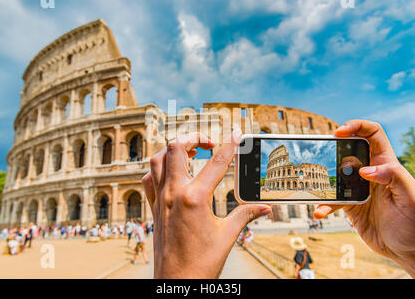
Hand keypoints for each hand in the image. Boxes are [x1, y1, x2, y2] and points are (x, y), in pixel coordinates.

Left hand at [142, 130, 271, 278]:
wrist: (177, 282)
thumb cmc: (201, 263)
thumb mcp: (228, 236)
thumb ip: (246, 215)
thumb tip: (265, 206)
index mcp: (195, 198)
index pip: (216, 163)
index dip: (229, 144)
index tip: (236, 132)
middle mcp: (173, 193)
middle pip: (176, 148)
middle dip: (193, 137)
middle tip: (208, 143)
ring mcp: (160, 199)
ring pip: (157, 158)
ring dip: (173, 149)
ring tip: (190, 151)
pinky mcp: (154, 207)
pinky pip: (149, 178)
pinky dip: (158, 167)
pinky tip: (171, 171)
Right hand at [314, 120, 414, 277]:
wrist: (407, 251)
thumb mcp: (412, 198)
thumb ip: (394, 178)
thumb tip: (365, 169)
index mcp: (388, 165)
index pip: (373, 135)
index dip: (357, 126)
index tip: (340, 131)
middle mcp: (371, 173)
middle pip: (349, 149)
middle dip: (334, 148)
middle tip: (322, 153)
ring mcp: (358, 188)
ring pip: (336, 174)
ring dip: (323, 178)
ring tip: (314, 185)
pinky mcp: (350, 205)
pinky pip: (332, 200)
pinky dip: (324, 206)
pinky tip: (320, 212)